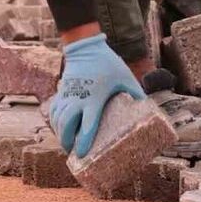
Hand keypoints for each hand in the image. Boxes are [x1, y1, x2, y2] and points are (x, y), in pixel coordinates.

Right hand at [49, 33, 144, 157]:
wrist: (85, 47)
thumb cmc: (107, 62)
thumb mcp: (125, 77)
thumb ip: (136, 92)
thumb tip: (146, 105)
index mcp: (94, 99)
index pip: (86, 125)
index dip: (83, 142)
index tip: (81, 154)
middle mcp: (77, 99)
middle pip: (66, 126)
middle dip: (66, 141)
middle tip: (71, 152)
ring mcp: (67, 95)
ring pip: (57, 119)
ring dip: (59, 133)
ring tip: (65, 144)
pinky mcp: (62, 91)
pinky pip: (54, 110)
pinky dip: (54, 121)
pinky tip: (58, 127)